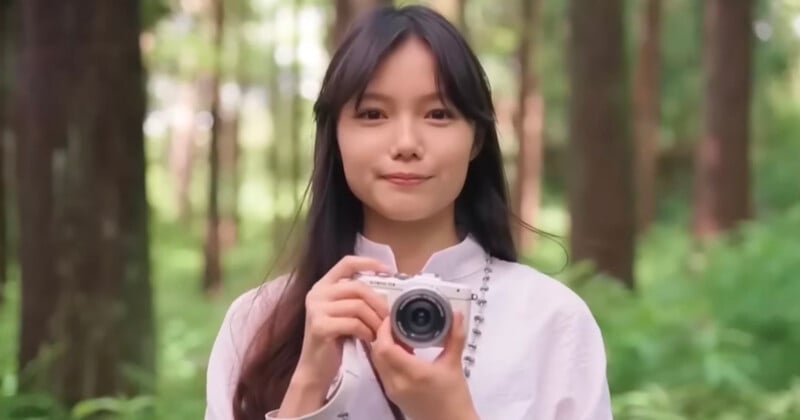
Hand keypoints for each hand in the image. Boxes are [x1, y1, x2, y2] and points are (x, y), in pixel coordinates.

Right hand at [285, 256, 389, 410]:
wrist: (315, 369)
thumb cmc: (334, 340)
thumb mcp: (344, 314)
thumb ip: (356, 299)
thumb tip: (387, 292)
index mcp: (322, 286)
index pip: (346, 263)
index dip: (368, 263)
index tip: (388, 270)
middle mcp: (316, 294)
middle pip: (357, 287)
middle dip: (378, 302)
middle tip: (388, 317)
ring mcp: (316, 310)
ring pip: (358, 306)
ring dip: (374, 320)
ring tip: (379, 332)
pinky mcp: (320, 327)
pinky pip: (353, 323)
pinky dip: (366, 332)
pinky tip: (368, 339)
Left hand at [368, 311, 478, 419]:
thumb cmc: (455, 397)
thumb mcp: (454, 364)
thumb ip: (454, 336)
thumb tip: (456, 314)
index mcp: (412, 373)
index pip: (385, 348)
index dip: (384, 329)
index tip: (392, 317)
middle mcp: (397, 383)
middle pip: (377, 353)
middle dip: (382, 335)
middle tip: (394, 323)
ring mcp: (392, 390)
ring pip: (377, 362)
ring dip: (383, 346)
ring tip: (399, 335)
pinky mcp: (392, 395)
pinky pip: (382, 371)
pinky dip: (386, 358)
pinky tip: (402, 351)